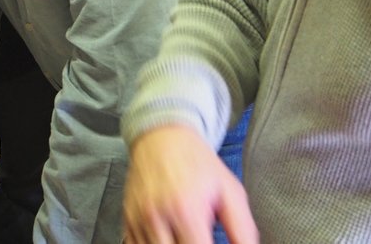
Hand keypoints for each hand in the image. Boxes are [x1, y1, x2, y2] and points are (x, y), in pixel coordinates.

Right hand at [123, 125, 257, 243]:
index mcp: (186, 210)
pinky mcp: (128, 219)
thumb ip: (242, 228)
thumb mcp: (230, 191)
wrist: (162, 136)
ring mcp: (139, 218)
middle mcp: (158, 216)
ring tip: (184, 236)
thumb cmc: (196, 162)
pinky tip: (167, 237)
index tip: (211, 242)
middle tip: (198, 237)